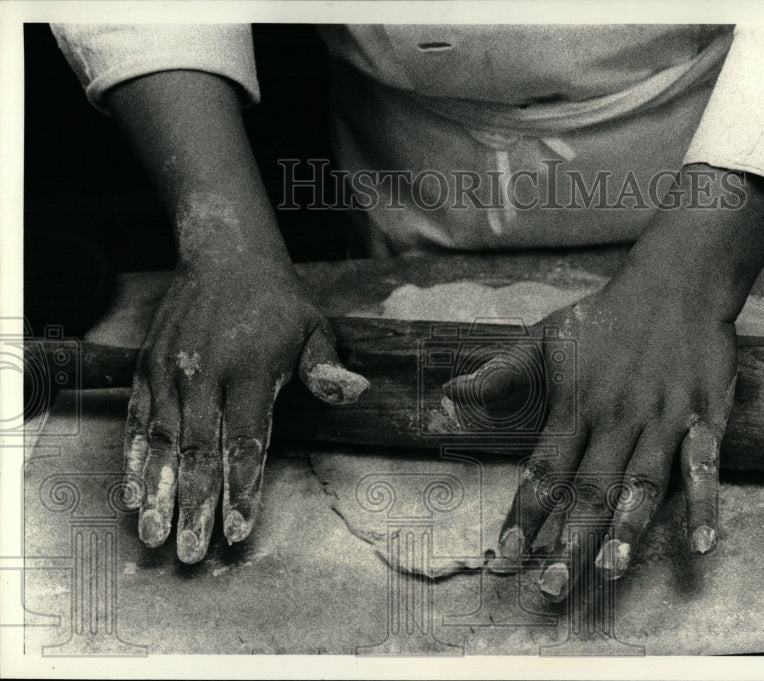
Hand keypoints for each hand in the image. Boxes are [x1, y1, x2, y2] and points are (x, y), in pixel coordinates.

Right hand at [123, 260, 367, 562]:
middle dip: (196, 507)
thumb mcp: (313, 327)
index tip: (240, 530)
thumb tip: (356, 392)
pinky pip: (136, 422)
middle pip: (200, 453)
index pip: (247, 442)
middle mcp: (206, 375)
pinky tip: (133, 495)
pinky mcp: (147, 369)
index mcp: (252, 370)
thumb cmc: (277, 302)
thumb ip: (327, 367)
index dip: (243, 488)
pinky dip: (132, 460)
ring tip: (154, 537)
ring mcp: (171, 372)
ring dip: (158, 494)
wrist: (223, 255)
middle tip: (192, 553)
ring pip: (162, 443)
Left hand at [445, 271, 735, 600]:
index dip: (524, 512)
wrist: (675, 282)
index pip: (544, 468)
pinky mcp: (704, 416)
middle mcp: (614, 419)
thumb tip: (451, 396)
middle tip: (550, 587)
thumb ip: (500, 373)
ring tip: (611, 572)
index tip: (506, 553)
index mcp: (574, 406)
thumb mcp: (544, 337)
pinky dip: (704, 504)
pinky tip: (701, 545)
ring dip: (627, 530)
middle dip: (568, 540)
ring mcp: (661, 420)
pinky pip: (704, 466)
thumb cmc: (606, 316)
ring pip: (642, 483)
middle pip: (589, 488)